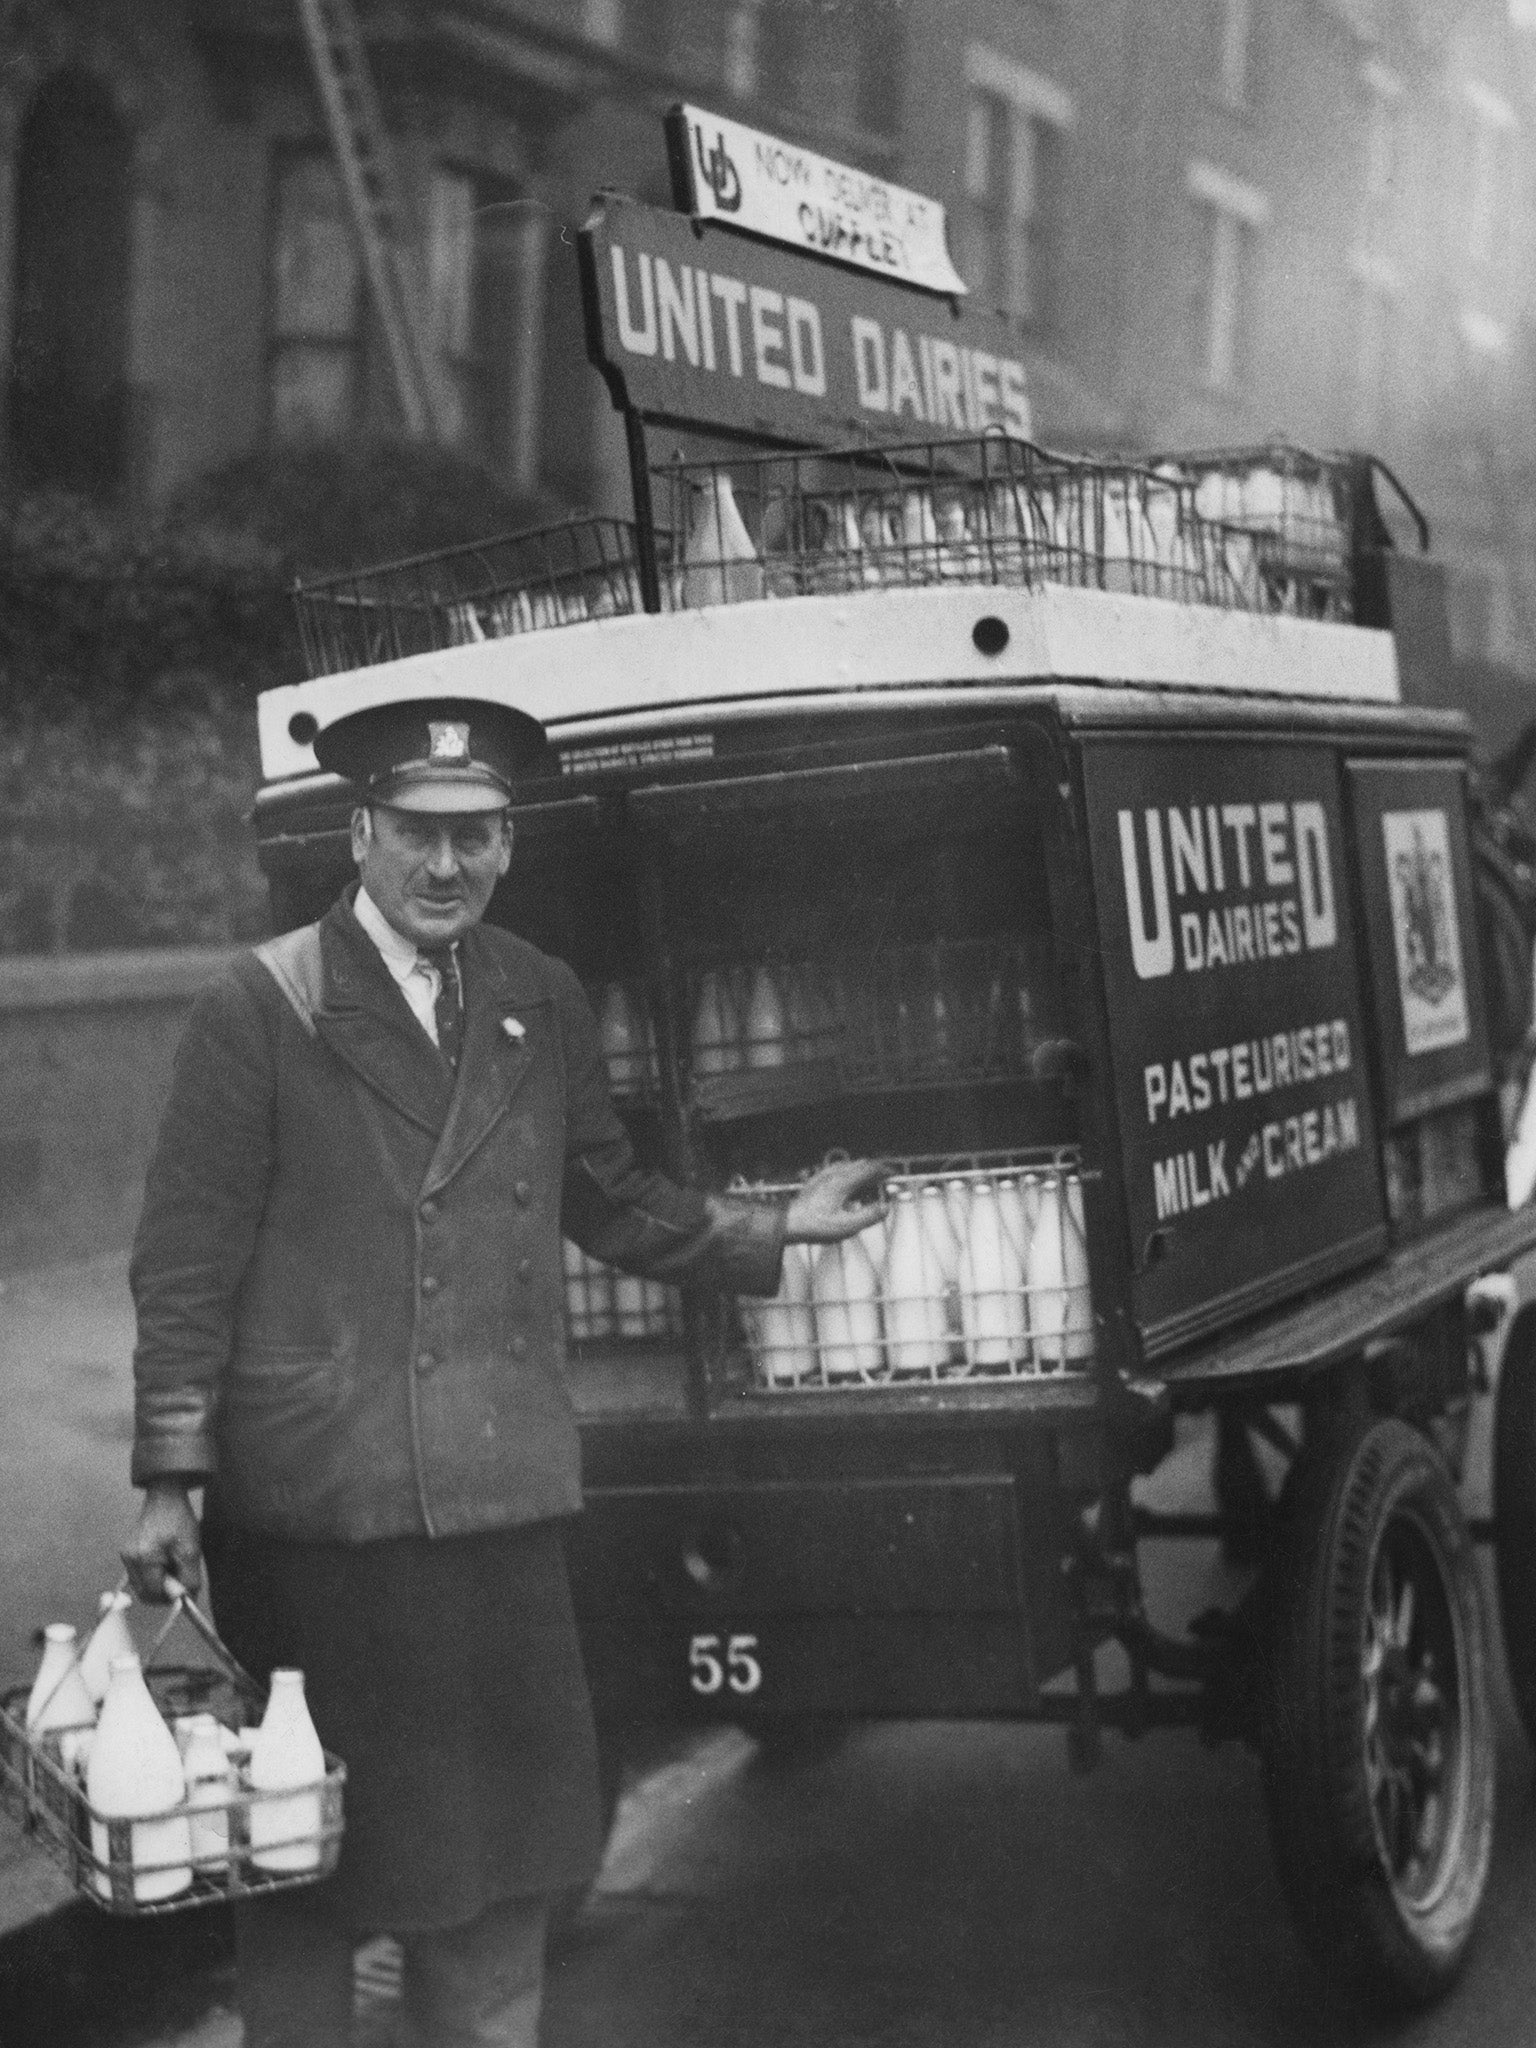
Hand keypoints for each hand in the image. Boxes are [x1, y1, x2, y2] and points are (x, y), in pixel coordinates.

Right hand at [122, 1482, 203, 1604]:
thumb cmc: (179, 1520)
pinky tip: (165, 1559)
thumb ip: (189, 1578)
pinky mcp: (127, 1552)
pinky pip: (139, 1574)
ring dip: (158, 1583)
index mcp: (144, 1558)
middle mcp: (130, 1559)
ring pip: (141, 1585)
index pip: (153, 1594)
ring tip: (173, 1565)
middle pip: (144, 1592)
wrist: (165, 1496)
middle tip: (180, 1579)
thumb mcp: (191, 1550)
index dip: (170, 1597)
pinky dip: (152, 1574)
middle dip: (163, 1592)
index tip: (184, 1591)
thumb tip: (186, 1600)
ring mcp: (125, 1555)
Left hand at [784, 1158, 888, 1242]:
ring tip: (868, 1184)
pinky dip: (849, 1173)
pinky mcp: (817, 1180)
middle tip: (883, 1180)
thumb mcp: (847, 1226)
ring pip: (848, 1165)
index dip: (884, 1170)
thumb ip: (869, 1216)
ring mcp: (824, 1176)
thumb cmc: (814, 1225)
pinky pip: (837, 1170)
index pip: (869, 1169)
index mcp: (843, 1182)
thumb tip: (885, 1208)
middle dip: (874, 1170)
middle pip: (860, 1164)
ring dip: (862, 1171)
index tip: (892, 1175)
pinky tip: (847, 1185)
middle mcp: (834, 1174)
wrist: (789, 1222)